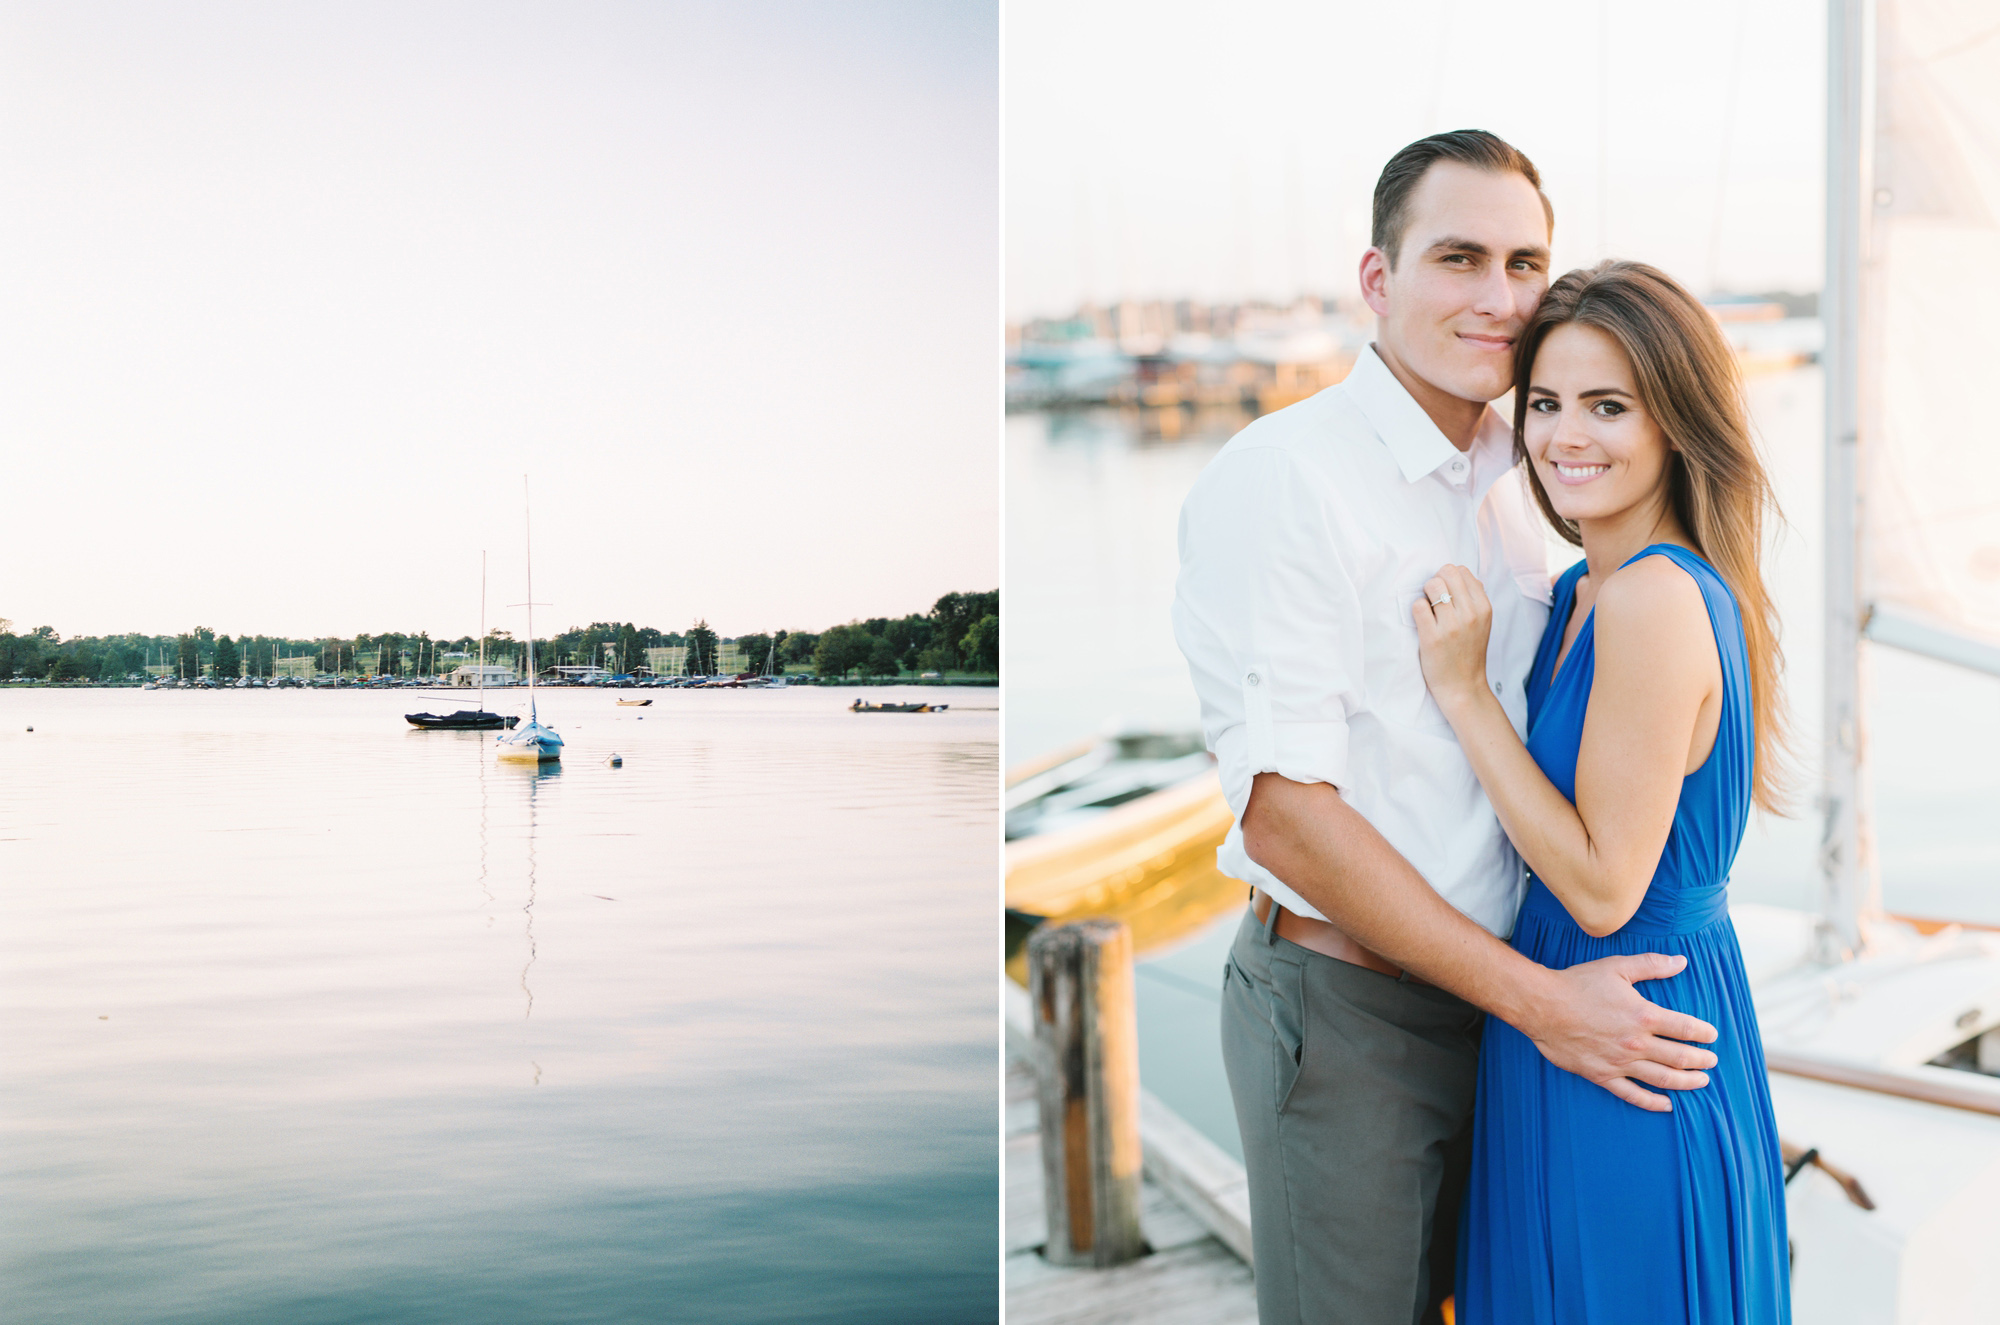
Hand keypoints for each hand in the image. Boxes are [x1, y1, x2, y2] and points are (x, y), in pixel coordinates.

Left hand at [1411, 564, 1491, 713]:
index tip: (1446, 592)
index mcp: (1484, 608)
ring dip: (1425, 595)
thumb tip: (1461, 574)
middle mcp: (1470, 614)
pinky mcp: (1432, 637)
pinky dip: (1416, 610)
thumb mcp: (1483, 623)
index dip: (1449, 578)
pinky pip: (1418, 606)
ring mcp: (1451, 626)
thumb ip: (1475, 599)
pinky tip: (1422, 622)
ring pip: (1431, 585)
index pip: (1462, 571)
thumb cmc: (1468, 653)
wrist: (1463, 686)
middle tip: (1434, 600)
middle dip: (1436, 582)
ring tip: (1428, 611)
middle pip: (1446, 572)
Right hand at [1517, 953, 1719, 1111]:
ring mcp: (1620, 1062)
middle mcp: (1636, 1043)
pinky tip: (1667, 1105)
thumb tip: (1682, 961)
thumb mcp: (1617, 967)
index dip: (1703, 1033)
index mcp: (1644, 1015)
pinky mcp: (1603, 1075)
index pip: (1685, 1028)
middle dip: (1702, 1061)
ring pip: (1663, 1079)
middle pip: (1680, 1057)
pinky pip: (1633, 1095)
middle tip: (1712, 1061)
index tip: (1711, 1035)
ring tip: (1702, 1082)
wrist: (1543, 1005)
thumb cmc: (1579, 983)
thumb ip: (1652, 965)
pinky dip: (1653, 1103)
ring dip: (1687, 1082)